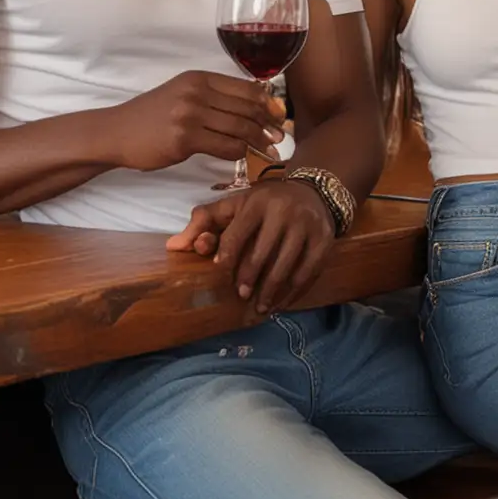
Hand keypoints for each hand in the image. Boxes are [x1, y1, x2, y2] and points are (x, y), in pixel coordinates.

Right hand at [110, 71, 285, 172]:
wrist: (118, 132)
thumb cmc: (152, 116)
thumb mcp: (182, 94)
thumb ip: (212, 96)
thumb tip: (251, 106)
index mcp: (199, 77)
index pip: (246, 88)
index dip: (268, 104)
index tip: (279, 118)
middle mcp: (196, 91)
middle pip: (247, 108)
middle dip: (268, 125)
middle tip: (280, 139)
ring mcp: (190, 114)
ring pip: (239, 128)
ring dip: (258, 142)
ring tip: (269, 152)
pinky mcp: (184, 138)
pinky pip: (224, 146)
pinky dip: (240, 153)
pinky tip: (245, 158)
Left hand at [165, 181, 335, 314]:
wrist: (314, 191)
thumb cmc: (265, 203)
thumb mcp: (235, 205)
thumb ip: (203, 222)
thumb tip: (172, 247)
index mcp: (257, 202)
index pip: (237, 234)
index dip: (227, 256)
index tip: (220, 271)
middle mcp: (283, 211)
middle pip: (262, 254)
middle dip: (248, 279)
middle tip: (240, 296)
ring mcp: (307, 226)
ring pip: (286, 267)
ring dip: (271, 292)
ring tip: (260, 307)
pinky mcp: (324, 241)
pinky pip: (308, 273)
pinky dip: (294, 293)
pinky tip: (282, 303)